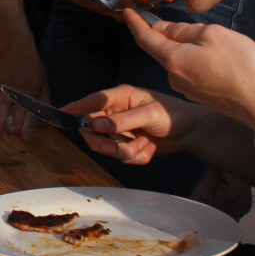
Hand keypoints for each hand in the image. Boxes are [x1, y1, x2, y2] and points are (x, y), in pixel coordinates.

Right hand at [0, 52, 48, 134]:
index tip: (13, 130)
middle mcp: (10, 90)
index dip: (17, 119)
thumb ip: (45, 104)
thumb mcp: (43, 84)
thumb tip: (53, 121)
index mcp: (25, 89)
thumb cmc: (32, 69)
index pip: (21, 106)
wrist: (15, 52)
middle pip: (2, 106)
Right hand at [60, 85, 201, 163]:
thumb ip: (123, 120)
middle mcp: (116, 113)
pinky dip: (136, 157)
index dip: (76, 108)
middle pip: (93, 130)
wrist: (192, 133)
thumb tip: (97, 124)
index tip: (62, 113)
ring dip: (125, 152)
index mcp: (120, 97)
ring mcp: (121, 130)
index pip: (93, 101)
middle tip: (119, 147)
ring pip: (106, 147)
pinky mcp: (128, 145)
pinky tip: (149, 149)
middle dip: (106, 143)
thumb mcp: (150, 115)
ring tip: (145, 145)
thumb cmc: (174, 115)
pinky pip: (121, 157)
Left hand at [122, 9, 254, 133]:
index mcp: (173, 60)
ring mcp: (187, 89)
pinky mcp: (199, 96)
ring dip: (194, 50)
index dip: (135, 23)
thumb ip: (183, 30)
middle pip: (166, 49)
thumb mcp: (213, 35)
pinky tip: (225, 63)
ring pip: (181, 60)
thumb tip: (161, 29)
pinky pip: (193, 72)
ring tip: (225, 49)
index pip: (145, 38)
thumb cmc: (242, 66)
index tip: (127, 11)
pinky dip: (202, 63)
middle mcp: (174, 77)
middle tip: (205, 30)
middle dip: (176, 35)